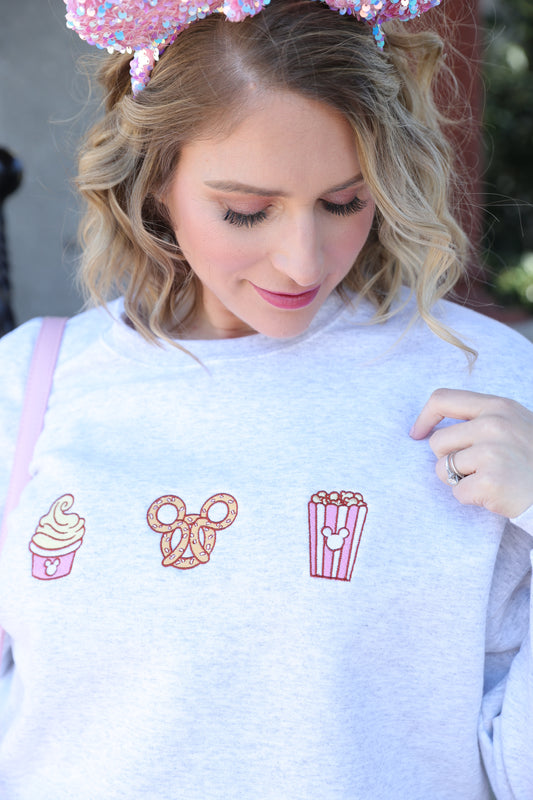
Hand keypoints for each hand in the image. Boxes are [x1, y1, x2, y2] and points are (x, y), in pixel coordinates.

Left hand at [410, 389, 532, 517]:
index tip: (416, 434)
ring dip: (458, 480)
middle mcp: (493, 424)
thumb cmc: (532, 459)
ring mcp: (491, 452)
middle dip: (448, 459)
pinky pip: (457, 492)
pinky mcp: (489, 481)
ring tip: (486, 480)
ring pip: (442, 469)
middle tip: (476, 468)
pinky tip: (494, 494)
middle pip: (437, 442)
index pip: (443, 399)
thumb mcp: (514, 423)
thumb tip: (435, 425)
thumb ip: (481, 418)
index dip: (424, 418)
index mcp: (497, 406)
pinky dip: (471, 498)